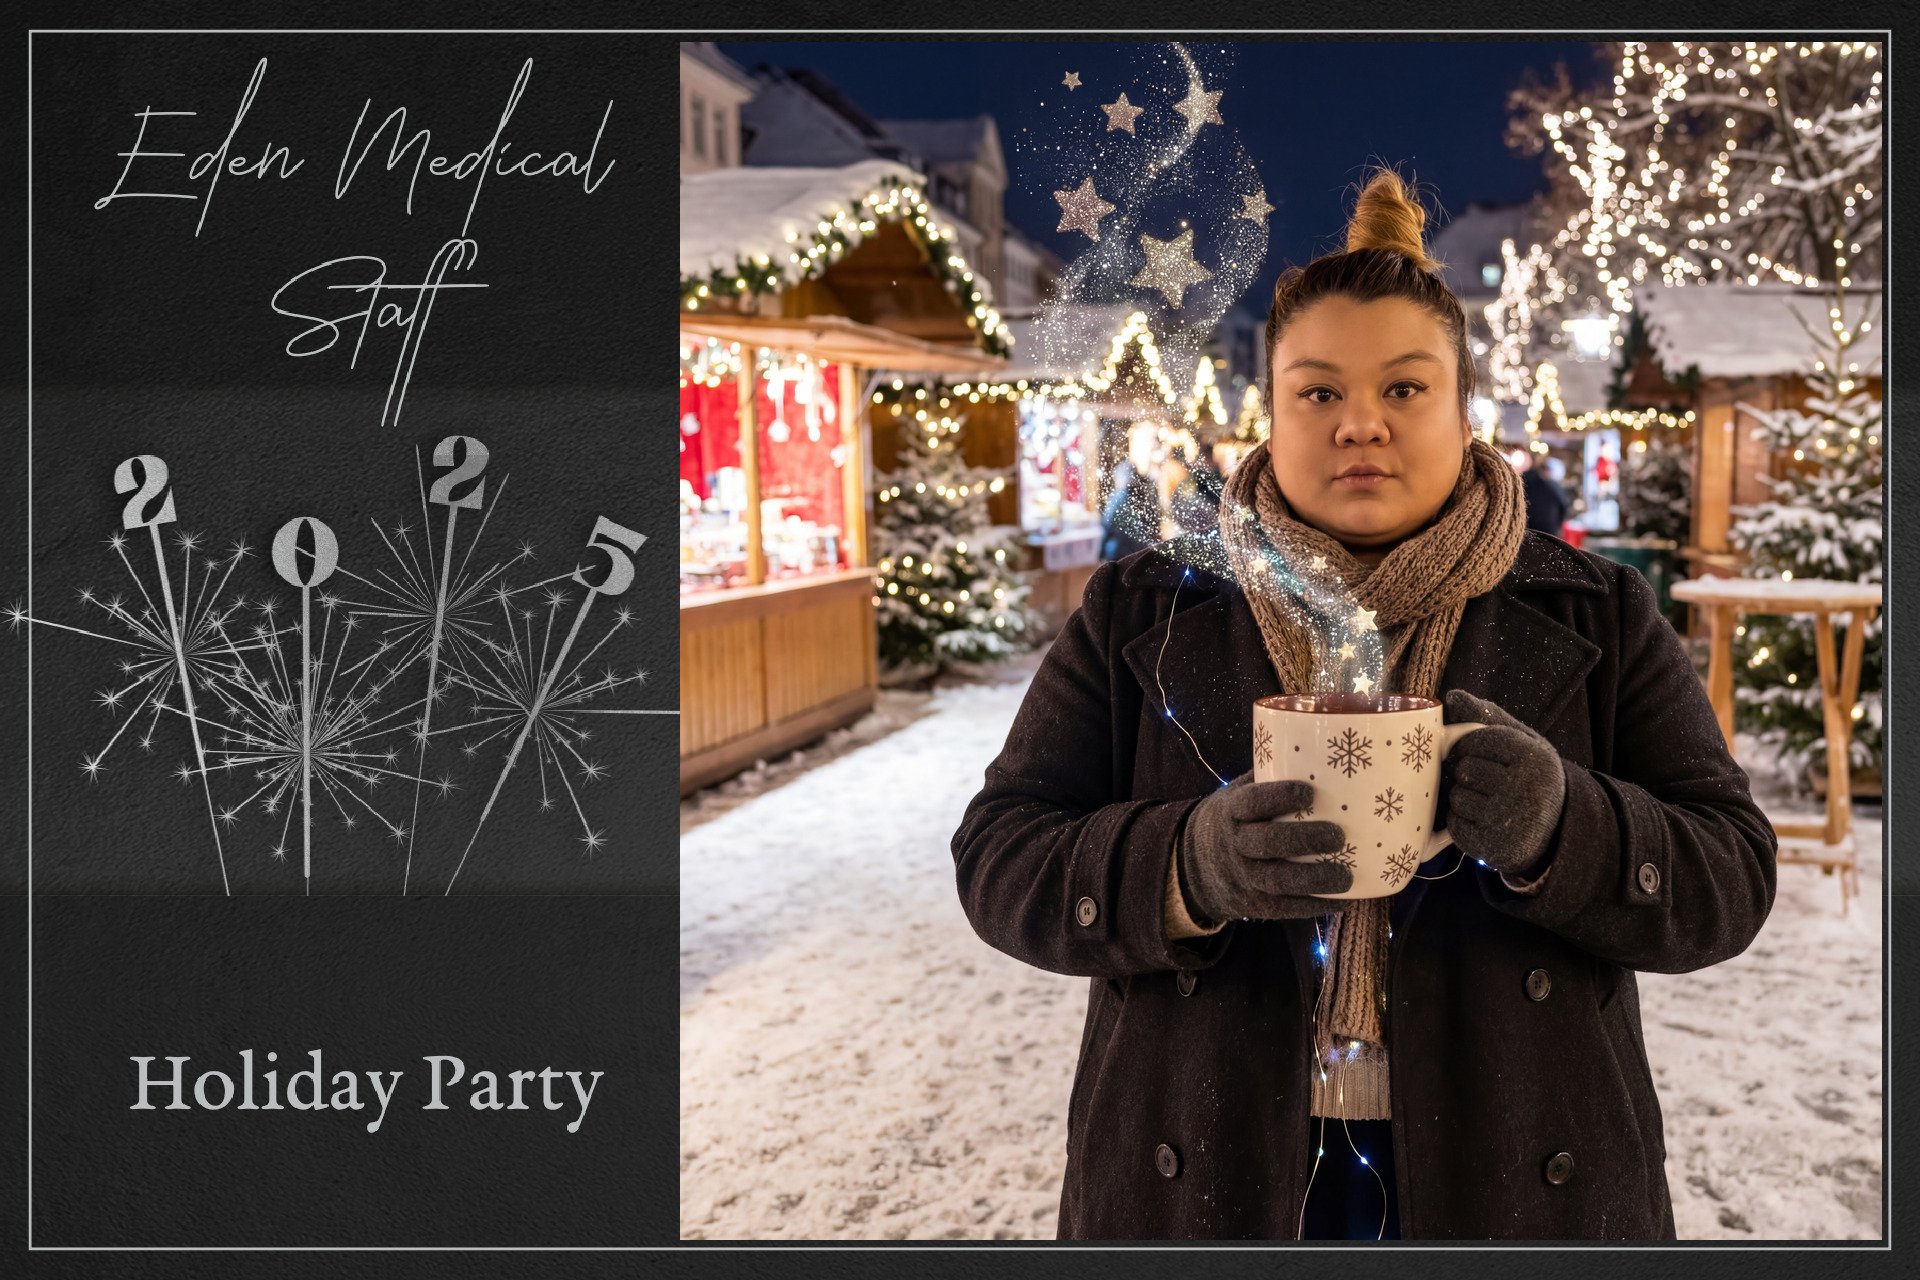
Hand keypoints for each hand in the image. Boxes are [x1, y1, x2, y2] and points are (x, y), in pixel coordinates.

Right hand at [1177, 774, 1351, 923]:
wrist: (1197, 864)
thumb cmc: (1236, 820)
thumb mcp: (1239, 794)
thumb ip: (1268, 779)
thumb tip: (1321, 753)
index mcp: (1232, 811)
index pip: (1251, 803)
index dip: (1278, 797)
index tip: (1309, 792)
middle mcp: (1235, 844)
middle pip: (1266, 843)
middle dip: (1304, 840)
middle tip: (1338, 835)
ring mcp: (1243, 877)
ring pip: (1276, 880)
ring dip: (1314, 879)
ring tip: (1346, 876)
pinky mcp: (1254, 905)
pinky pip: (1284, 908)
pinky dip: (1315, 905)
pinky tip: (1344, 901)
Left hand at [1441, 691, 1566, 877]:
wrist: (1555, 831)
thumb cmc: (1530, 778)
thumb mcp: (1522, 744)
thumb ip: (1488, 718)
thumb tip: (1453, 696)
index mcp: (1534, 758)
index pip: (1478, 739)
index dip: (1470, 745)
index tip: (1479, 753)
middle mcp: (1525, 788)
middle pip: (1465, 769)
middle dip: (1468, 773)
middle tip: (1487, 782)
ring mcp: (1509, 820)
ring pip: (1457, 797)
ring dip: (1463, 798)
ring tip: (1487, 802)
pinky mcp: (1494, 846)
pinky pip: (1455, 825)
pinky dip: (1461, 823)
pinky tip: (1482, 822)